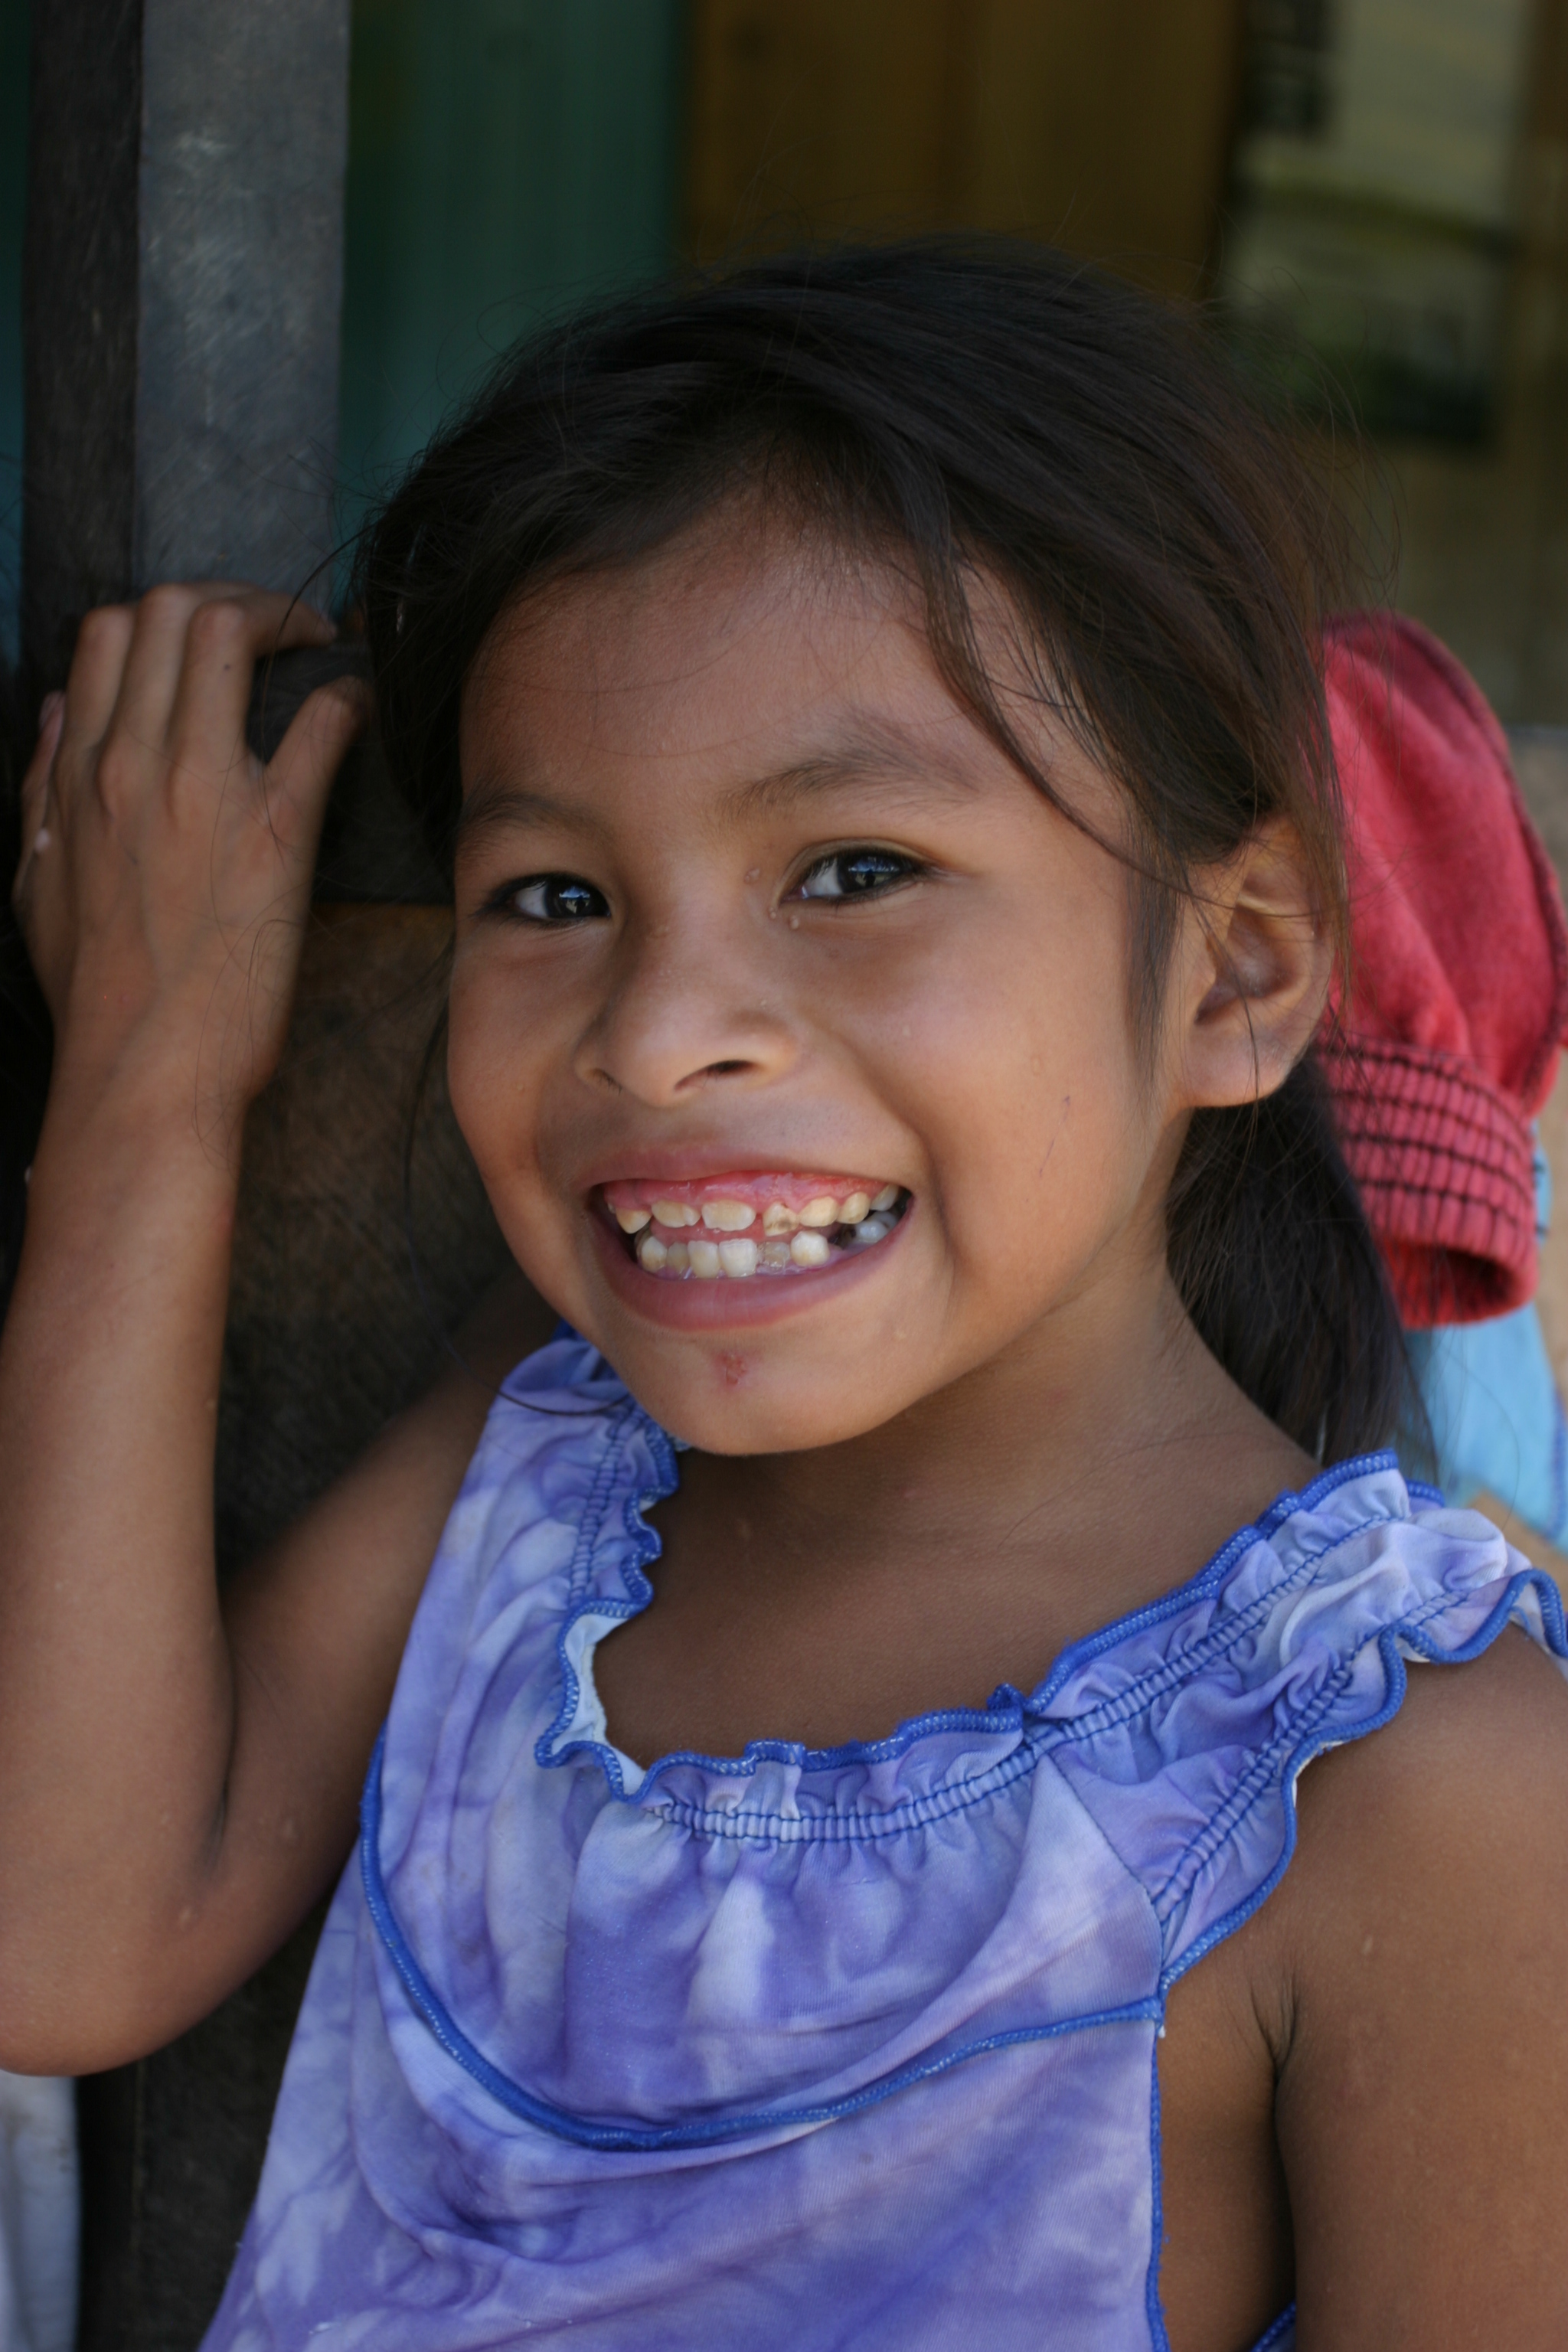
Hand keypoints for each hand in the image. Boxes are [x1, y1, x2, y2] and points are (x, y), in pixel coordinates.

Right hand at [12, 585, 366, 1155]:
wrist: (143, 1068)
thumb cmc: (96, 990)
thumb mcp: (35, 879)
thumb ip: (42, 785)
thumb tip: (57, 709)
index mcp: (81, 772)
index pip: (108, 630)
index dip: (168, 610)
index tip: (210, 635)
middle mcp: (133, 764)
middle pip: (170, 609)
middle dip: (233, 594)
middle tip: (278, 624)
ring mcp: (202, 794)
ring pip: (229, 636)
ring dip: (287, 620)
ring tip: (320, 643)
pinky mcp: (274, 835)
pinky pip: (317, 726)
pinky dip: (346, 696)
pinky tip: (359, 704)